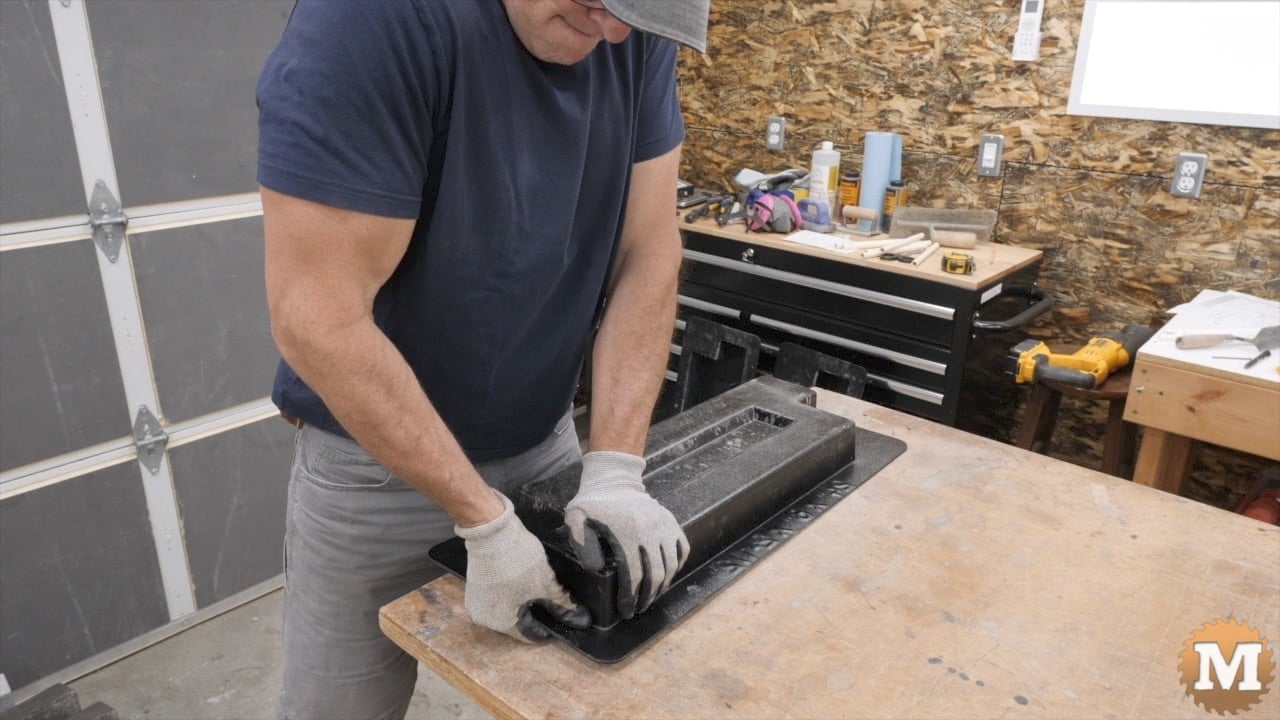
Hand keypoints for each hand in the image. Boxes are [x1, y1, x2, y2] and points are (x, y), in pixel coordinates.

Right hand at [455, 491, 590, 641]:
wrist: (491, 531)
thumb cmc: (517, 561)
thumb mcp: (545, 584)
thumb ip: (563, 605)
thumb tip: (581, 620)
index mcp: (503, 624)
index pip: (531, 634)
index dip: (550, 626)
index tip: (561, 615)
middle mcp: (485, 619)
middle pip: (518, 623)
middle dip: (536, 612)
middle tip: (551, 599)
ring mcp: (477, 603)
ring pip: (507, 609)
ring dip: (523, 602)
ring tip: (538, 588)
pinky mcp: (474, 588)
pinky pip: (497, 598)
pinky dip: (510, 594)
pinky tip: (522, 582)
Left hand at [564, 451, 688, 618]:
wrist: (614, 478)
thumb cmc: (593, 502)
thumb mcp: (577, 519)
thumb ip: (582, 543)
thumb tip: (596, 569)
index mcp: (626, 533)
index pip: (634, 574)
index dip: (630, 597)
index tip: (626, 610)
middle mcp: (650, 530)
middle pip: (655, 574)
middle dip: (648, 596)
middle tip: (640, 608)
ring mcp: (664, 525)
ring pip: (671, 564)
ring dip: (663, 585)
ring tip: (653, 596)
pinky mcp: (671, 521)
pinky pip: (682, 548)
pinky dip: (678, 564)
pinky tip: (668, 574)